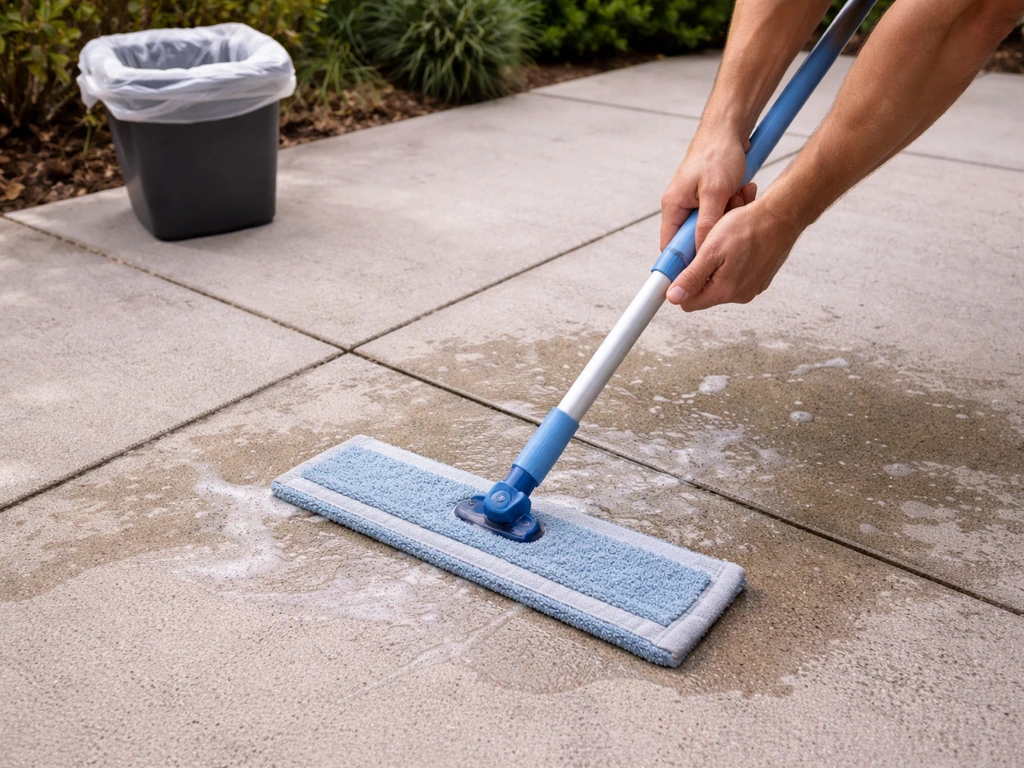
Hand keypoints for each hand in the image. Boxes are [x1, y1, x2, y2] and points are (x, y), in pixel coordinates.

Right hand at [660, 125, 757, 252]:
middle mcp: (679, 208)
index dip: (683, 262)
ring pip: (710, 228)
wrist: (728, 130)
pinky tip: (741, 194)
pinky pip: (719, 216)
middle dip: (714, 234)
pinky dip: (732, 209)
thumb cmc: (718, 155)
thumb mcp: (715, 192)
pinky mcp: (708, 200)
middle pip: (692, 240)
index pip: (670, 247)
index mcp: (672, 206)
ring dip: (726, 219)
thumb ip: (706, 224)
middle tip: (730, 221)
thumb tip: (701, 252)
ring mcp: (694, 205)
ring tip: (737, 198)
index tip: (699, 271)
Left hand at [664, 196, 802, 310]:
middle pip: (705, 290)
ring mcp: (752, 287)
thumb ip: (691, 277)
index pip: (689, 302)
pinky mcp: (760, 278)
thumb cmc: (748, 228)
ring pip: (721, 280)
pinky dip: (733, 259)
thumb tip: (673, 298)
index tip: (683, 265)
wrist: (782, 216)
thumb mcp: (711, 250)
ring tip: (724, 239)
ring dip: (717, 262)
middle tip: (707, 244)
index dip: (681, 285)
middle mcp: (740, 294)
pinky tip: (737, 242)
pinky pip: (737, 273)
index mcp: (725, 291)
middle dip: (701, 269)